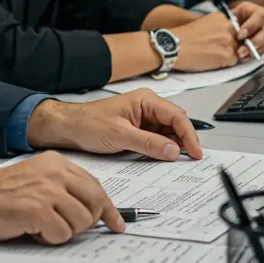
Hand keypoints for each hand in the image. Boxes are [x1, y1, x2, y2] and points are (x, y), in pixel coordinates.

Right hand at [0, 152, 124, 244]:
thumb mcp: (35, 179)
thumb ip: (62, 187)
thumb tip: (92, 209)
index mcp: (55, 162)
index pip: (94, 185)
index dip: (107, 208)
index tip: (116, 223)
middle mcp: (54, 172)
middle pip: (95, 202)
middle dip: (88, 221)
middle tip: (68, 227)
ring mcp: (46, 190)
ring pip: (81, 221)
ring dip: (64, 231)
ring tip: (41, 226)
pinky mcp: (37, 209)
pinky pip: (62, 234)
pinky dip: (49, 239)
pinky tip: (32, 230)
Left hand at [27, 89, 201, 160]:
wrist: (68, 128)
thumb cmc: (88, 123)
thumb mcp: (120, 136)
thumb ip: (149, 143)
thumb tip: (174, 150)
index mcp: (145, 100)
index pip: (177, 116)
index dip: (189, 135)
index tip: (195, 153)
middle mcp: (146, 106)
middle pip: (175, 123)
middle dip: (184, 141)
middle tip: (189, 160)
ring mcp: (143, 118)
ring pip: (167, 133)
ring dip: (172, 147)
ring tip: (176, 162)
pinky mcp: (137, 129)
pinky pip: (156, 139)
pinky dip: (161, 149)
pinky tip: (162, 159)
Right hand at [173, 5, 263, 71]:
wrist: (171, 46)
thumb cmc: (184, 38)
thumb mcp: (205, 24)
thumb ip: (222, 26)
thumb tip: (234, 35)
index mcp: (222, 18)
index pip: (246, 20)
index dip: (250, 29)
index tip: (245, 35)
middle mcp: (228, 27)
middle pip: (246, 38)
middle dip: (242, 46)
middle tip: (232, 51)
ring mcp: (228, 41)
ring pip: (241, 51)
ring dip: (232, 56)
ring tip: (214, 54)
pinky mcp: (226, 56)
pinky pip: (234, 62)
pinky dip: (225, 64)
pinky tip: (211, 60)